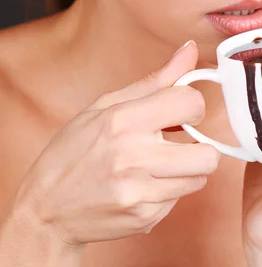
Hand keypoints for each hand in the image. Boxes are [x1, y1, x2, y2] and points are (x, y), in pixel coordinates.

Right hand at [10, 40, 220, 248]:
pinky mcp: (144, 218)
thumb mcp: (106, 106)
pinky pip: (179, 200)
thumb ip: (156, 80)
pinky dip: (167, 191)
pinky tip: (142, 185)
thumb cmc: (74, 151)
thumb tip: (190, 49)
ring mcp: (139, 192)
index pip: (190, 103)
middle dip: (200, 146)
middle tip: (182, 143)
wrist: (46, 210)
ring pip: (199, 179)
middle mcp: (134, 157)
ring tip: (160, 164)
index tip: (182, 111)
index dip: (193, 104)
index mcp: (124, 120)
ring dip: (186, 170)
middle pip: (208, 155)